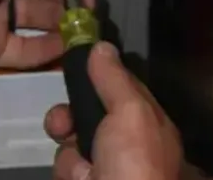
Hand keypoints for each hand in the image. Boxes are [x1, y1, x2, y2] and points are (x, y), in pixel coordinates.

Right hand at [45, 44, 181, 179]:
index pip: (121, 88)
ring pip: (72, 143)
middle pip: (89, 114)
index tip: (75, 62)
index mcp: (149, 123)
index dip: (99, 75)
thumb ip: (114, 79)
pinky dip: (71, 173)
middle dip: (70, 116)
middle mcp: (129, 144)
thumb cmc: (134, 163)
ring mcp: (107, 168)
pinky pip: (68, 168)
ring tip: (83, 167)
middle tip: (63, 122)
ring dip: (70, 152)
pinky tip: (83, 179)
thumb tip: (102, 46)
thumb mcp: (130, 112)